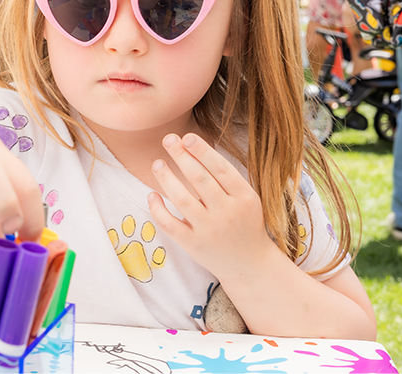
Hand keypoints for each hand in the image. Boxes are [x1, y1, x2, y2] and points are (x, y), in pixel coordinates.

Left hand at [146, 133, 274, 279]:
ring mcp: (209, 230)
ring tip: (157, 163)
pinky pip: (170, 224)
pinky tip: (151, 195)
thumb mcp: (247, 199)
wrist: (249, 264)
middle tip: (168, 140)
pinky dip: (157, 209)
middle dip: (181, 157)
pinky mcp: (193, 245)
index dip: (202, 151)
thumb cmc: (245, 223)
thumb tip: (193, 148)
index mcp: (244, 197)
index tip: (186, 137)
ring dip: (166, 178)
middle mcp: (227, 213)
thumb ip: (226, 178)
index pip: (220, 168)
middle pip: (200, 179)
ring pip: (182, 200)